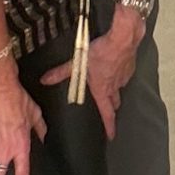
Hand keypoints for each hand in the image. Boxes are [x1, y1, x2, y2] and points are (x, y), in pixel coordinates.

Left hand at [42, 22, 138, 138]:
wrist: (123, 38)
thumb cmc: (100, 52)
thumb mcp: (77, 62)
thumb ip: (61, 72)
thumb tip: (45, 80)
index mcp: (103, 90)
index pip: (107, 114)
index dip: (109, 126)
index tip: (111, 135)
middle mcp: (115, 87)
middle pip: (115, 102)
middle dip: (111, 107)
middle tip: (107, 109)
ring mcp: (124, 77)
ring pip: (120, 88)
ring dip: (114, 89)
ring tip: (108, 84)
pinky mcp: (130, 67)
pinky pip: (124, 75)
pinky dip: (119, 74)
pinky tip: (114, 67)